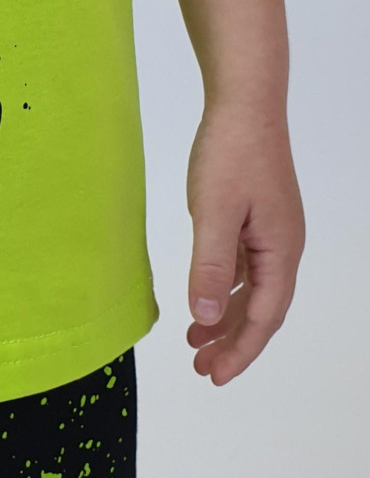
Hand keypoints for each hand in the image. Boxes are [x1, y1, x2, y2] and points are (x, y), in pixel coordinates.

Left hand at [185, 103, 304, 384]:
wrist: (244, 101)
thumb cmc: (232, 152)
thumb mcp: (215, 212)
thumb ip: (208, 265)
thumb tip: (203, 318)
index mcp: (281, 251)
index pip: (263, 317)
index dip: (240, 351)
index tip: (214, 376)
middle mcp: (282, 247)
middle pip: (260, 309)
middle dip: (232, 342)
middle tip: (200, 368)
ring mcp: (270, 231)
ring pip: (250, 288)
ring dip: (224, 315)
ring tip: (194, 341)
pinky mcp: (255, 216)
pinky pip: (242, 265)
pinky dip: (222, 286)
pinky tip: (202, 295)